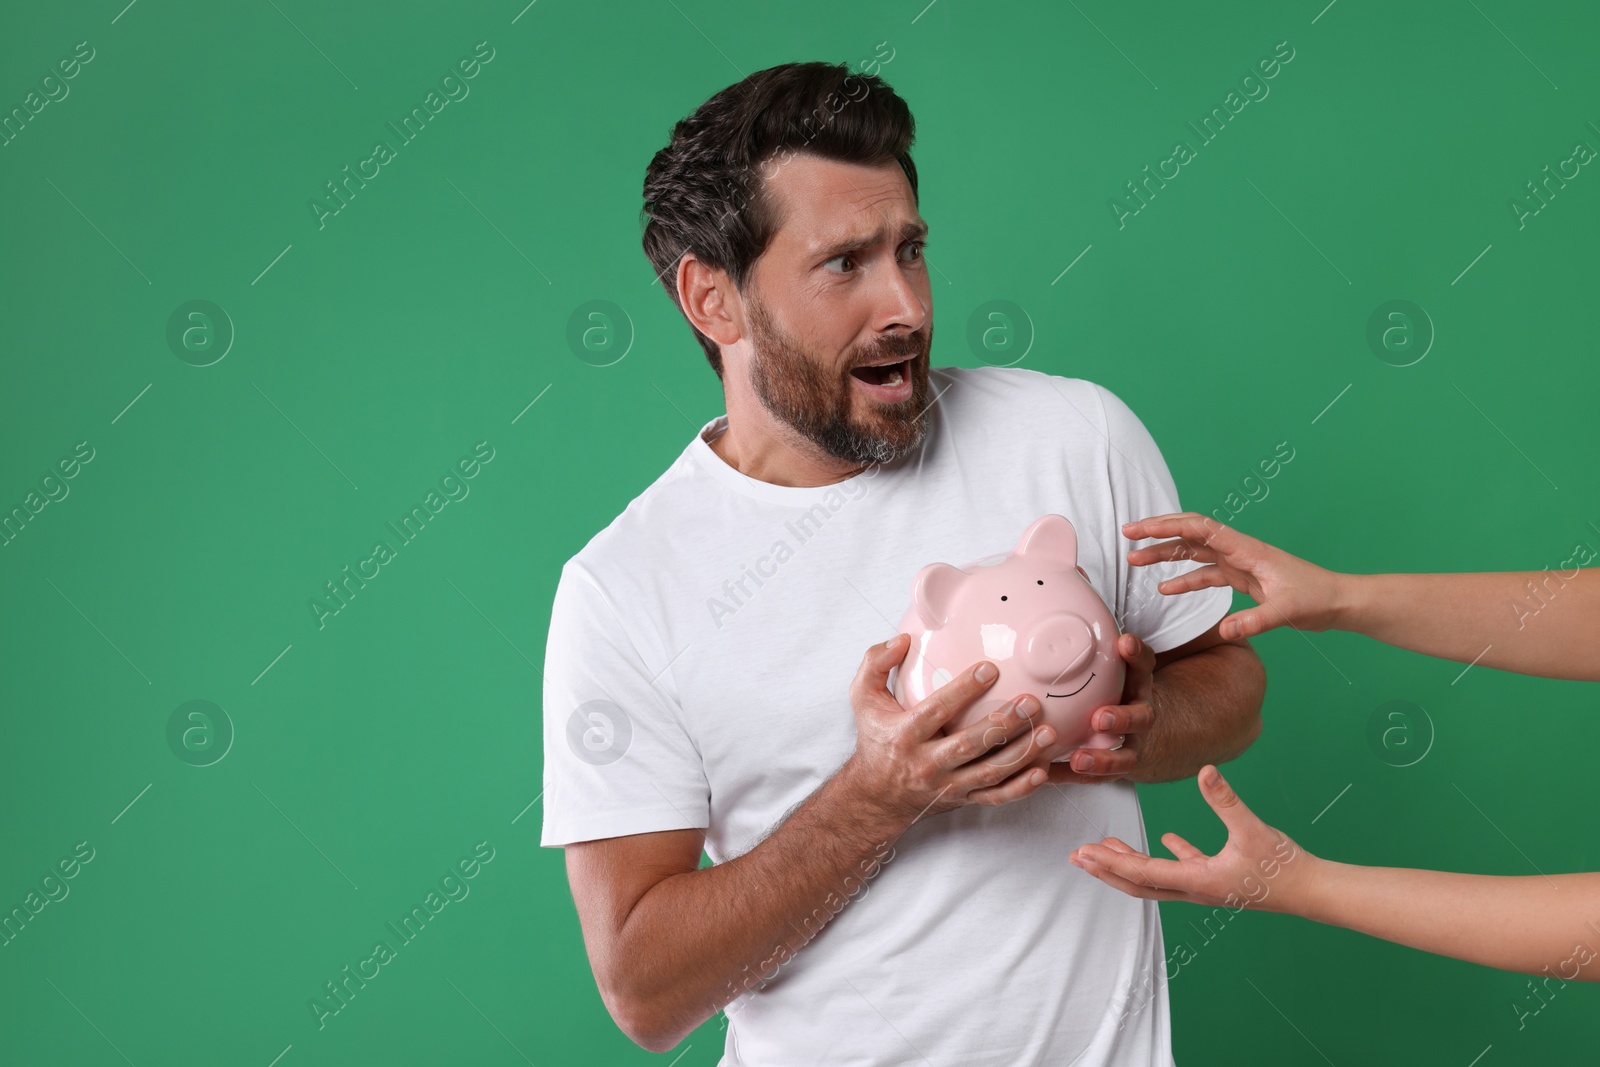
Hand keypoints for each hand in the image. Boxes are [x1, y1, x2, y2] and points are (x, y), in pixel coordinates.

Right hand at [843, 633, 1059, 824]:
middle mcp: (927, 764)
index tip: (990, 669)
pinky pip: (996, 797)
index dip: (964, 690)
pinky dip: (1020, 788)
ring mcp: (947, 785)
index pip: (937, 711)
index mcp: (904, 735)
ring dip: (1022, 753)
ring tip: (1048, 732)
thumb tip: (902, 640)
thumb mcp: (863, 699)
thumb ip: (875, 663)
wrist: (876, 796)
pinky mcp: (963, 800)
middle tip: (1031, 702)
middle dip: (1003, 723)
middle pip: (970, 745)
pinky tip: (1042, 772)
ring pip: (990, 772)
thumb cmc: (876, 740)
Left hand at [1048, 632, 1153, 785]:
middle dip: (1122, 717)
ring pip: (1125, 757)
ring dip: (1103, 759)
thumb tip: (1048, 618)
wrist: (1138, 730)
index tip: (1124, 643)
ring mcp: (1131, 745)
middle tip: (1101, 716)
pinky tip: (1046, 775)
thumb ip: (1091, 647)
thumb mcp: (1113, 666)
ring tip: (1078, 759)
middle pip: (1140, 717)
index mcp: (1137, 684)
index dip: (1136, 654)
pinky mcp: (1115, 769)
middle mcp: (1139, 714)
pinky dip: (1071, 777)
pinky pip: (1095, 778)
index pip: (1143, 665)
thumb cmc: (1113, 689)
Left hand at [1068, 764, 1313, 913]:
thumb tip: (1206, 770)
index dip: (1111, 862)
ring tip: (1105, 848)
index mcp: (1197, 880)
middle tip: (1077, 857)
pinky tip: (1165, 840)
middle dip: (1106, 870)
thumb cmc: (1284, 866)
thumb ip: (1225, 800)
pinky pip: (1186, 867)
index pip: (1142, 872)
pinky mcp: (1220, 877)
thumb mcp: (1252, 829)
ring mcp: (1206, 885)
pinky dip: (1169, 855)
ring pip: (1157, 877)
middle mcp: (1194, 889)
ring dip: (1129, 862)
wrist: (1313, 892)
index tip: (1085, 853)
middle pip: (1138, 883)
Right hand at [1122, 512, 1348, 638]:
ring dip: (1165, 554)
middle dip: (1158, 532)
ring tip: (1135, 562)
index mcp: (1246, 550)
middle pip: (1190, 533)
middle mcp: (1238, 551)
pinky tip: (1166, 589)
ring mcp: (1238, 563)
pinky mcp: (1241, 578)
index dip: (1168, 526)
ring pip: (1193, 552)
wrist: (1337, 601)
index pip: (1200, 529)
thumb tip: (1225, 631)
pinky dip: (1184, 580)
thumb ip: (1256, 621)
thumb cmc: (1317, 598)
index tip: (1140, 530)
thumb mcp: (1288, 612)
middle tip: (1128, 535)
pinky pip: (1205, 574)